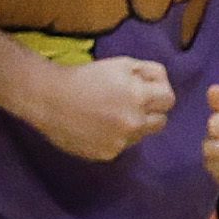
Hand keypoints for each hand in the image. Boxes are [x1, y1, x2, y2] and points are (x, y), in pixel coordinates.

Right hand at [30, 54, 175, 161]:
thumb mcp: (121, 64)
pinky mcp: (107, 154)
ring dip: (134, 126)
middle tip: (131, 104)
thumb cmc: (86, 77)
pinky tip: (98, 127)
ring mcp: (120, 142)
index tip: (147, 91)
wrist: (49, 99)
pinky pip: (122, 146)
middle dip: (151, 112)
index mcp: (138, 98)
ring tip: (111, 114)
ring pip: (141, 136)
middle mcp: (133, 123)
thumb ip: (149, 73)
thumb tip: (163, 83)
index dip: (159, 94)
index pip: (169, 101)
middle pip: (161, 122)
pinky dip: (115, 137)